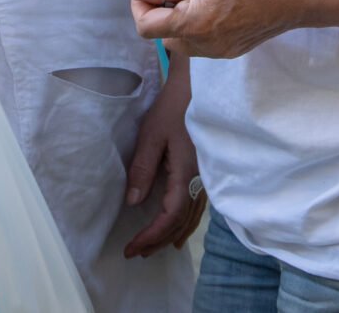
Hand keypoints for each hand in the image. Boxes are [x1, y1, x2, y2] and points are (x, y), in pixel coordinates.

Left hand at [121, 63, 204, 257]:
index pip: (169, 216)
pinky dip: (184, 222)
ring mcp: (206, 177)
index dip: (151, 235)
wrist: (201, 86)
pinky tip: (177, 227)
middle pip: (181, 222)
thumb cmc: (174, 106)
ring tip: (154, 247)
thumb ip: (142, 169)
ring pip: (191, 217)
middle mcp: (200, 181)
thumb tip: (133, 202)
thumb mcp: (152, 135)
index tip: (132, 248)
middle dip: (158, 240)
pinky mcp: (205, 171)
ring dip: (171, 234)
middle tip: (137, 253)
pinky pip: (196, 207)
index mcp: (186, 173)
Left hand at [129, 0, 303, 58]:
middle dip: (159, 10)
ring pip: (181, 40)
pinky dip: (196, 24)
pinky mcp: (231, 50)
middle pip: (162, 35)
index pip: (147, 27)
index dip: (139, 4)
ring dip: (177, 17)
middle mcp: (204, 46)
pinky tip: (214, 2)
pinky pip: (201, 42)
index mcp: (194, 25)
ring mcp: (219, 52)